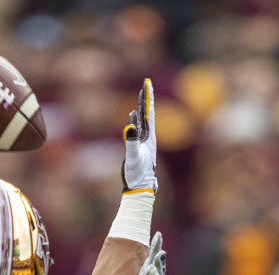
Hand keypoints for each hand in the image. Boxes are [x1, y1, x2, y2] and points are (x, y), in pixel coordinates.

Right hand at [121, 79, 156, 193]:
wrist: (140, 187)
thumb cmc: (137, 175)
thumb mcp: (133, 157)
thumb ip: (131, 141)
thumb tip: (130, 126)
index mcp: (149, 136)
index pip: (148, 112)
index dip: (147, 97)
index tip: (147, 83)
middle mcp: (148, 137)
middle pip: (148, 112)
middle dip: (146, 98)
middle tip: (146, 83)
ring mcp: (144, 141)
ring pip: (143, 119)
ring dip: (142, 106)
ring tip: (141, 94)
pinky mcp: (138, 146)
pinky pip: (137, 128)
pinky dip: (135, 118)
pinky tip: (133, 114)